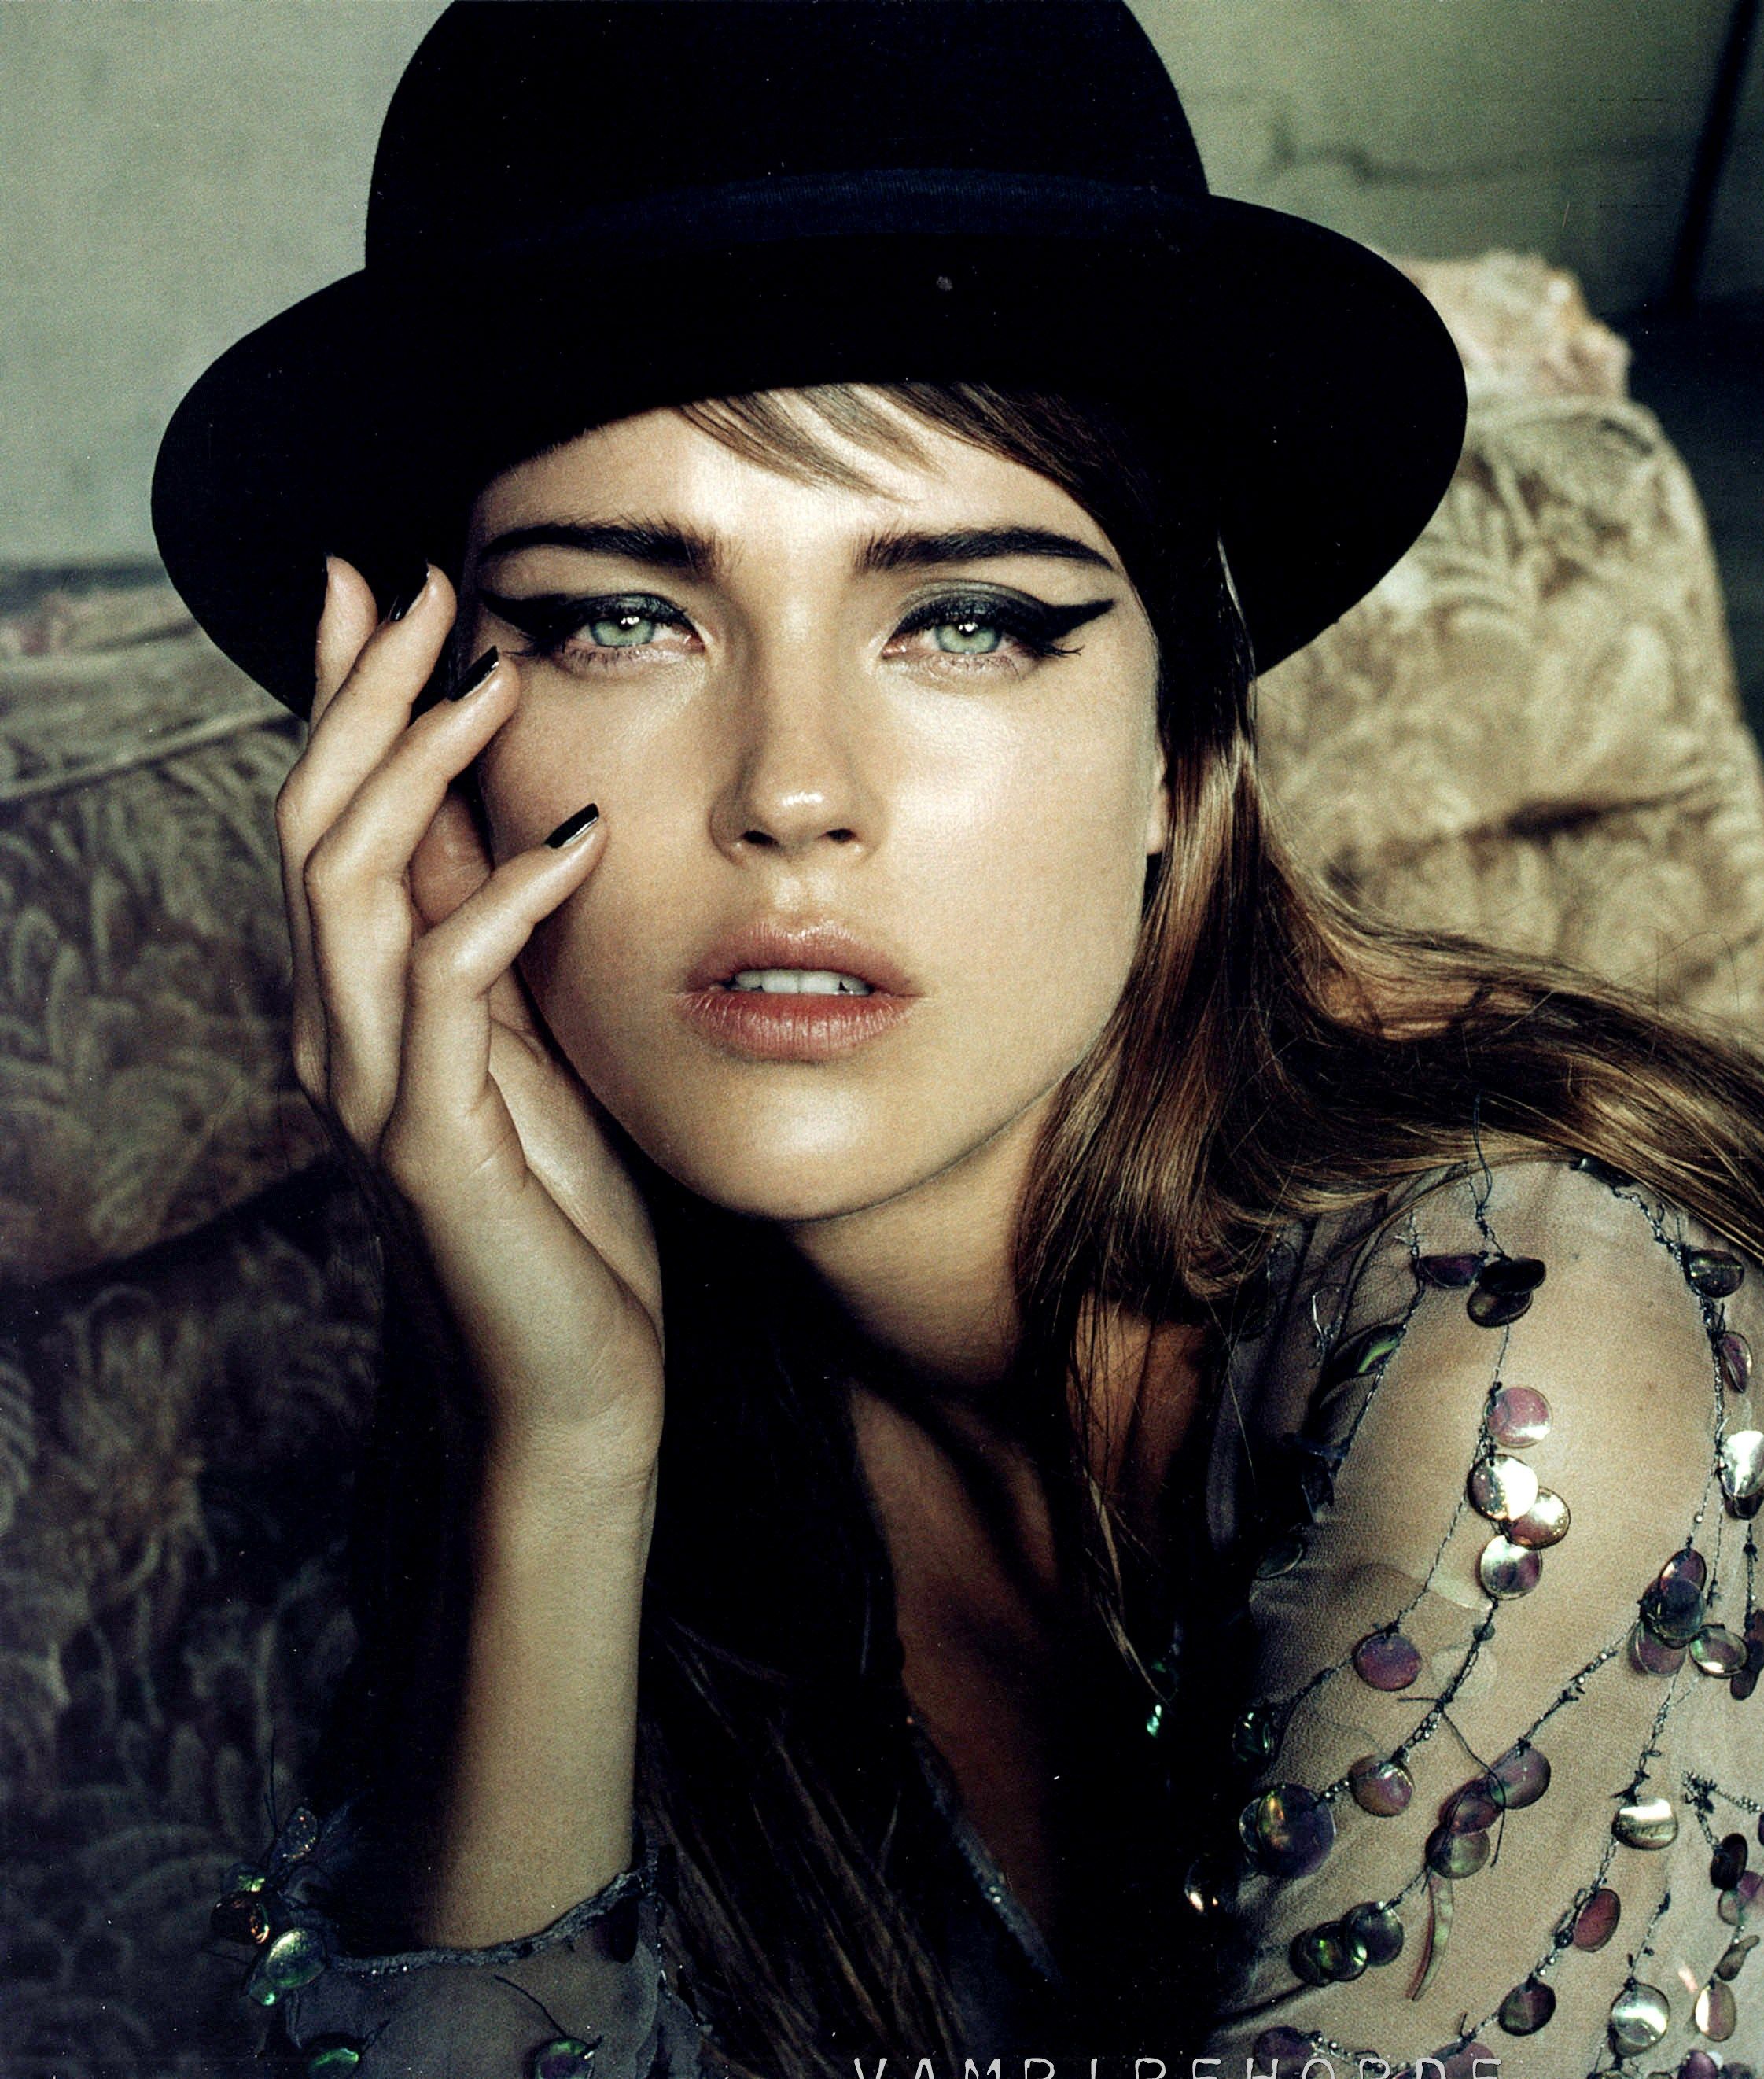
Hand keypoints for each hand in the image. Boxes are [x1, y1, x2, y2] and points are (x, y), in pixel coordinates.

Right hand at [278, 559, 663, 1489]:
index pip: (329, 820)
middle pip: (313, 826)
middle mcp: (339, 1035)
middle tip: (426, 589)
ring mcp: (371, 1091)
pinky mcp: (430, 1145)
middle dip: (363, 699)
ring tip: (489, 677)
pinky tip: (568, 846)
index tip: (386, 586)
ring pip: (347, 887)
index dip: (344, 700)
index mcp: (361, 1007)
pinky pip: (447, 990)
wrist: (570, 1385)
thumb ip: (497, 947)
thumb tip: (503, 819)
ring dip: (415, 770)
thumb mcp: (534, 1051)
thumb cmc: (563, 1220)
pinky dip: (499, 903)